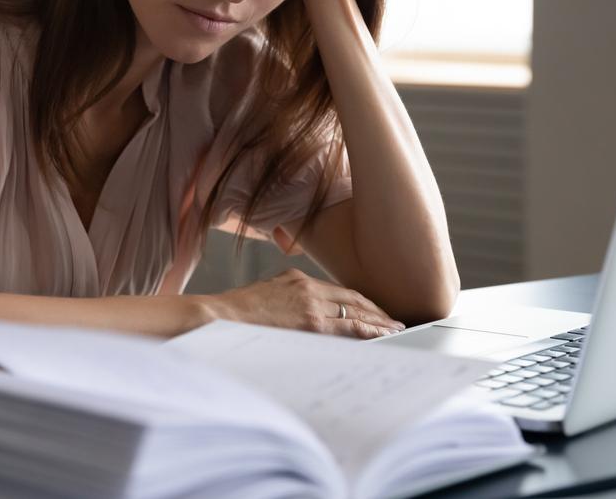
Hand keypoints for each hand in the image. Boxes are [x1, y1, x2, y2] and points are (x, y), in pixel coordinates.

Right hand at [206, 268, 405, 338]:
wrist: (219, 317)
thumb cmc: (236, 311)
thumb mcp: (266, 292)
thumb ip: (288, 296)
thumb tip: (302, 310)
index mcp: (298, 279)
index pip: (339, 291)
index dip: (361, 301)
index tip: (374, 310)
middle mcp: (308, 289)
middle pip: (353, 299)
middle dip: (376, 311)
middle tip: (394, 320)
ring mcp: (310, 306)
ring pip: (355, 313)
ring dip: (378, 322)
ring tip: (395, 329)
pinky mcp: (309, 323)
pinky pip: (346, 328)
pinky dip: (367, 331)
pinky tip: (380, 336)